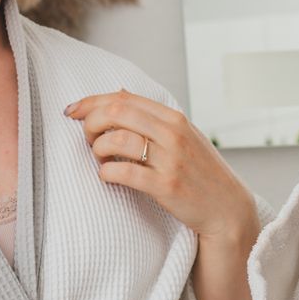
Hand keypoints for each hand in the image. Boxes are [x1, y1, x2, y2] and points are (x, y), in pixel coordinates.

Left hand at [65, 90, 258, 244]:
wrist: (226, 207)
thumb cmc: (200, 171)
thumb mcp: (184, 135)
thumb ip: (154, 116)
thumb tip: (119, 92)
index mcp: (174, 118)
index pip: (123, 98)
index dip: (91, 101)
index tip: (72, 111)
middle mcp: (173, 133)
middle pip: (116, 113)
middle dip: (90, 123)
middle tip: (86, 138)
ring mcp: (170, 160)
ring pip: (116, 140)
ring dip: (97, 150)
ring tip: (100, 159)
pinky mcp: (166, 186)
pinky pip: (123, 172)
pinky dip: (106, 173)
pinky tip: (108, 176)